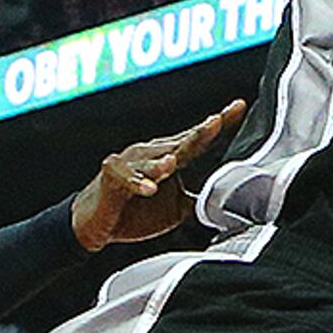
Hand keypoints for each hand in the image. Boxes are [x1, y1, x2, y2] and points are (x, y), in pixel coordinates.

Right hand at [70, 103, 247, 251]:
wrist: (94, 225)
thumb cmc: (132, 211)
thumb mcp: (175, 209)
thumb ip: (197, 200)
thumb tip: (226, 203)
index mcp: (169, 156)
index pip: (197, 139)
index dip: (219, 124)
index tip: (238, 107)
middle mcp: (151, 153)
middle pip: (180, 143)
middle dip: (199, 133)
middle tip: (216, 122)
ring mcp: (130, 163)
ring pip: (152, 161)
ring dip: (163, 162)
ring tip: (174, 162)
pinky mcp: (112, 178)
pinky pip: (128, 181)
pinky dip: (138, 184)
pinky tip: (149, 189)